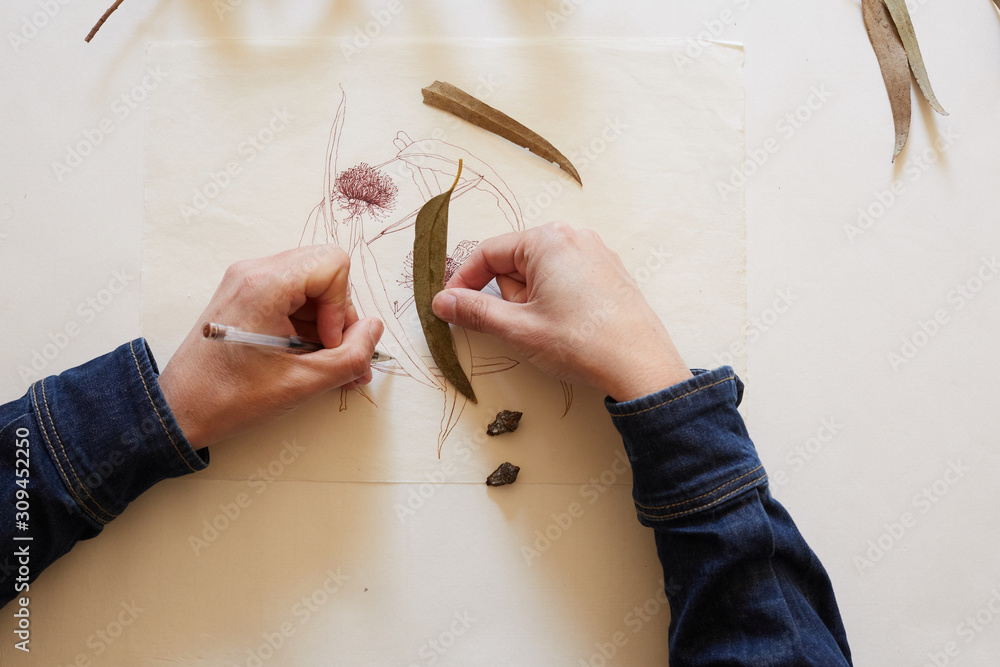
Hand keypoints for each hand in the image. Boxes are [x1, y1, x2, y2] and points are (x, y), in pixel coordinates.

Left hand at [158, 245, 383, 447]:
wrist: (179, 410)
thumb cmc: (231, 397)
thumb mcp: (303, 383)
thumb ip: (352, 355)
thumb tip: (374, 329)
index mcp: (265, 283)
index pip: (334, 264)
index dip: (341, 305)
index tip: (327, 342)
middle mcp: (254, 271)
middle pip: (324, 269)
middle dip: (338, 313)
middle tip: (333, 353)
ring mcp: (246, 280)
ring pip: (310, 284)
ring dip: (324, 322)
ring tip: (324, 365)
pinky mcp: (244, 295)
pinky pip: (291, 295)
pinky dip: (306, 323)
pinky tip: (306, 358)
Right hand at [432, 222, 691, 401]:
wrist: (640, 365)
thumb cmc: (580, 342)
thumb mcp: (518, 328)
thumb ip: (475, 311)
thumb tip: (442, 302)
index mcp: (547, 239)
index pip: (488, 252)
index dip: (464, 282)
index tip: (451, 306)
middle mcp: (573, 235)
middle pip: (515, 261)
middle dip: (508, 295)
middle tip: (521, 326)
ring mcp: (595, 252)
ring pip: (540, 272)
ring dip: (531, 301)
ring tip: (549, 330)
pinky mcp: (609, 272)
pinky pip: (566, 278)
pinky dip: (554, 300)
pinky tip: (567, 327)